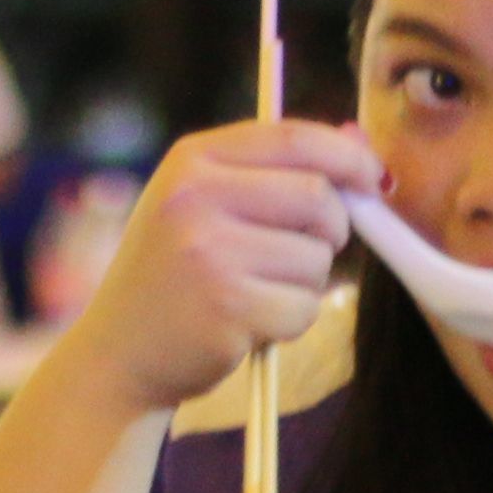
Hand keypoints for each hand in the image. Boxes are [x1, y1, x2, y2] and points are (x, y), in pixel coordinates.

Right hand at [65, 119, 379, 420]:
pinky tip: (247, 326)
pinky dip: (290, 323)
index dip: (348, 156)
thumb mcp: (204, 205)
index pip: (293, 138)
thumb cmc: (175, 277)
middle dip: (332, 230)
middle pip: (318, 196)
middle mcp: (195, 197)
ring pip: (316, 259)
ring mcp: (209, 253)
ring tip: (256, 294)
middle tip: (309, 252)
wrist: (118, 354)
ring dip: (306, 284)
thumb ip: (274, 172)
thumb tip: (361, 141)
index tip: (373, 180)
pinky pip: (303, 309)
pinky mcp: (227, 308)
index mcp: (191, 161)